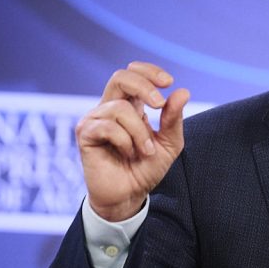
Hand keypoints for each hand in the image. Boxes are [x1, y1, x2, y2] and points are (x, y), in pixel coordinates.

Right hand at [75, 62, 189, 221]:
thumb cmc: (146, 169)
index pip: (133, 73)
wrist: (129, 196)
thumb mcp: (169, 143)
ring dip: (139, 131)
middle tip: (159, 105)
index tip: (169, 82)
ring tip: (144, 151)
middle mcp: (110, 108)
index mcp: (129, 105)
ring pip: (120, 107)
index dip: (149, 71)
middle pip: (120, 77)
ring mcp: (95, 119)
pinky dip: (125, 140)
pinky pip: (108, 126)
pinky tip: (127, 154)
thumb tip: (183, 91)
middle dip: (143, 86)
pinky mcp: (85, 134)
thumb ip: (173, 119)